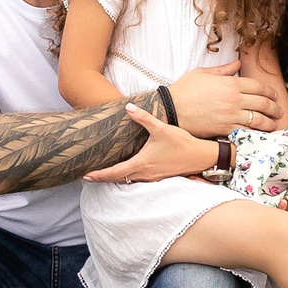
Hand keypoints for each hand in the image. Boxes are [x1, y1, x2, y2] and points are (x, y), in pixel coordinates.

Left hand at [82, 105, 217, 183]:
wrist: (201, 157)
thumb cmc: (182, 143)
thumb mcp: (161, 128)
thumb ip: (143, 118)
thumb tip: (128, 107)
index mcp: (142, 163)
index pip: (115, 173)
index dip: (99, 175)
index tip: (86, 176)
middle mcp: (145, 173)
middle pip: (118, 179)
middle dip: (103, 178)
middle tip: (88, 177)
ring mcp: (152, 177)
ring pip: (128, 180)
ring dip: (115, 178)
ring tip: (103, 174)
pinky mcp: (159, 176)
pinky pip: (138, 179)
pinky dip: (127, 177)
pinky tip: (125, 171)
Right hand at [167, 60, 285, 137]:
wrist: (171, 109)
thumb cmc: (184, 90)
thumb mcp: (203, 73)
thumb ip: (223, 70)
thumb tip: (237, 63)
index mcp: (230, 83)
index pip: (258, 87)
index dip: (270, 92)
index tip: (275, 96)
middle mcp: (234, 99)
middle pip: (263, 103)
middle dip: (275, 108)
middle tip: (280, 111)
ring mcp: (230, 115)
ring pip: (258, 119)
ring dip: (270, 122)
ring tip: (274, 124)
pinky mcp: (224, 129)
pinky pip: (246, 131)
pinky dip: (256, 133)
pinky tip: (261, 135)